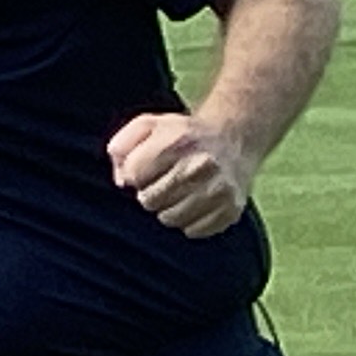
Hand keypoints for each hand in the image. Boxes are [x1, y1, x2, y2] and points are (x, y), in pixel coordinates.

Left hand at [108, 111, 254, 237]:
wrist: (234, 138)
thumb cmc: (183, 135)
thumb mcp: (148, 125)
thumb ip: (122, 146)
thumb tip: (122, 181)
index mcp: (178, 141)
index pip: (134, 174)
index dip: (133, 174)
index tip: (144, 169)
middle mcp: (201, 165)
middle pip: (150, 200)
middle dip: (149, 193)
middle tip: (162, 182)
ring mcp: (219, 189)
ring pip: (170, 218)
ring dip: (167, 209)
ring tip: (177, 192)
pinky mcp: (230, 209)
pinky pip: (193, 230)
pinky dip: (189, 221)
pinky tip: (194, 202)